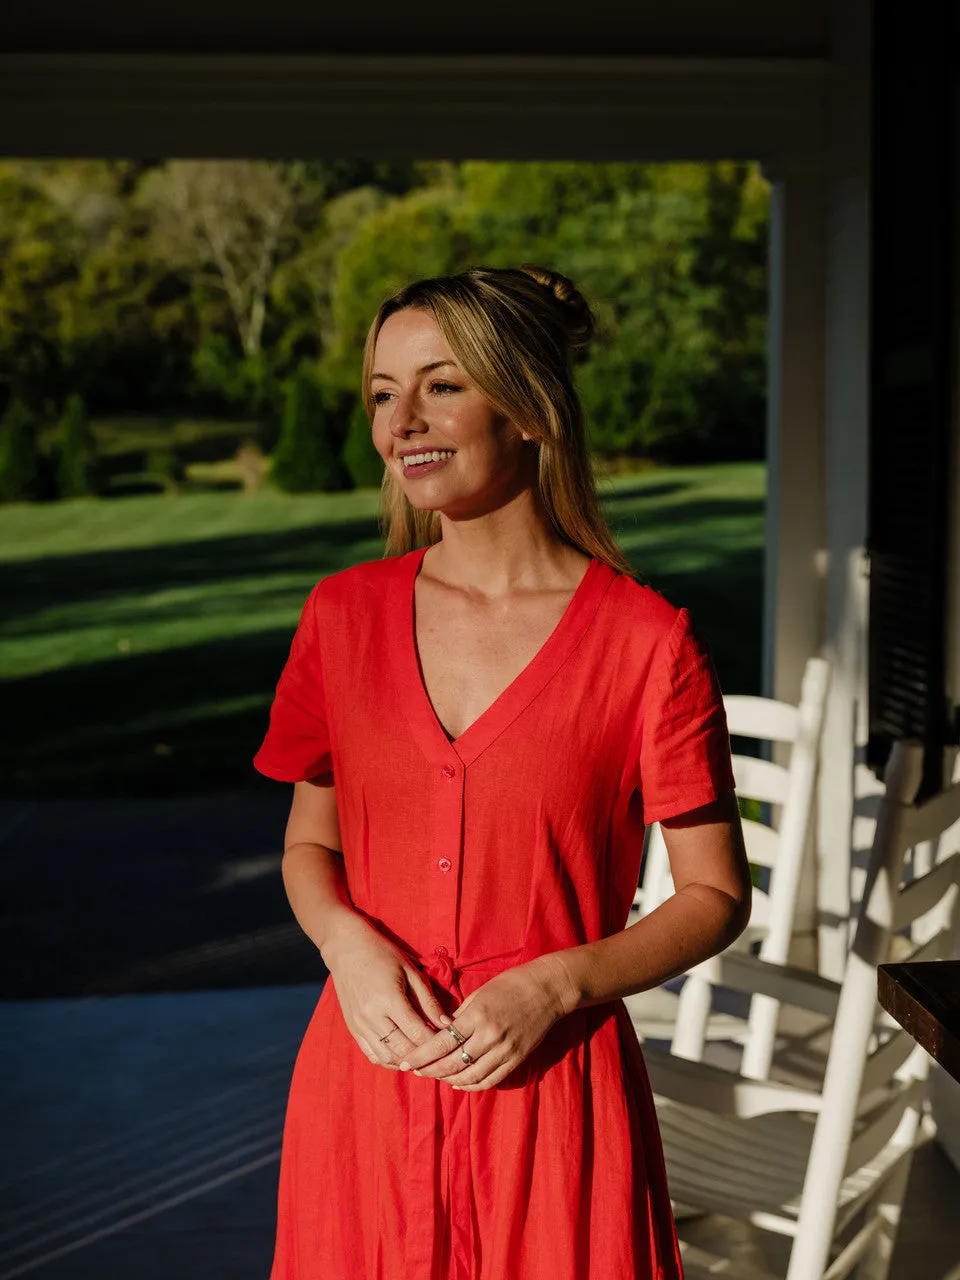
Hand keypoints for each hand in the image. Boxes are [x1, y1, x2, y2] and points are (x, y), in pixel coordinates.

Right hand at [322, 914, 450, 1068]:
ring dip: (408, 1062)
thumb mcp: (410, 971)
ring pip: (387, 1057)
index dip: (437, 1042)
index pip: (418, 1032)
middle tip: (442, 1055)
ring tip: (425, 1059)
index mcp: (389, 999)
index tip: (451, 1043)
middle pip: (404, 1049)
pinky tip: (404, 1057)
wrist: (346, 949)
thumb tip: (448, 1024)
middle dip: (425, 1056)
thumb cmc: (383, 954)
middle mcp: (372, 1016)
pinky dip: (390, 1061)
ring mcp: (360, 1025)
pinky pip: (372, 1055)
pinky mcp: (353, 1028)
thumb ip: (428, 1000)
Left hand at [398, 955, 575, 1090]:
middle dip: (431, 1070)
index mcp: (477, 1015)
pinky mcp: (516, 1059)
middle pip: (452, 1063)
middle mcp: (489, 1036)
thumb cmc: (510, 985)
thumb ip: (461, 1016)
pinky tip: (459, 1083)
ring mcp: (504, 1050)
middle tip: (416, 1072)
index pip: (442, 1042)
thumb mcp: (480, 993)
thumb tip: (441, 1032)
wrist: (547, 989)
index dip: (421, 1055)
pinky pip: (490, 1080)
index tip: (406, 1062)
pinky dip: (471, 1085)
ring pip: (470, 1076)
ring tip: (435, 1077)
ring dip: (449, 1080)